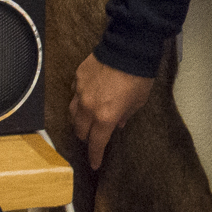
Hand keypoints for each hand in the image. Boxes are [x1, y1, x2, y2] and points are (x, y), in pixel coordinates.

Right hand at [69, 53, 155, 169]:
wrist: (129, 47)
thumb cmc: (138, 75)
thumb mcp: (138, 101)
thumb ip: (126, 115)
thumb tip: (118, 123)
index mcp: (105, 117)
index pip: (96, 144)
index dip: (95, 156)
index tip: (94, 164)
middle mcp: (89, 108)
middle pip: (81, 130)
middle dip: (87, 138)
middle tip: (93, 139)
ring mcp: (81, 91)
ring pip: (72, 113)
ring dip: (79, 121)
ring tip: (85, 122)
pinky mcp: (78, 77)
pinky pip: (74, 93)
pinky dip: (78, 99)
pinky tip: (85, 98)